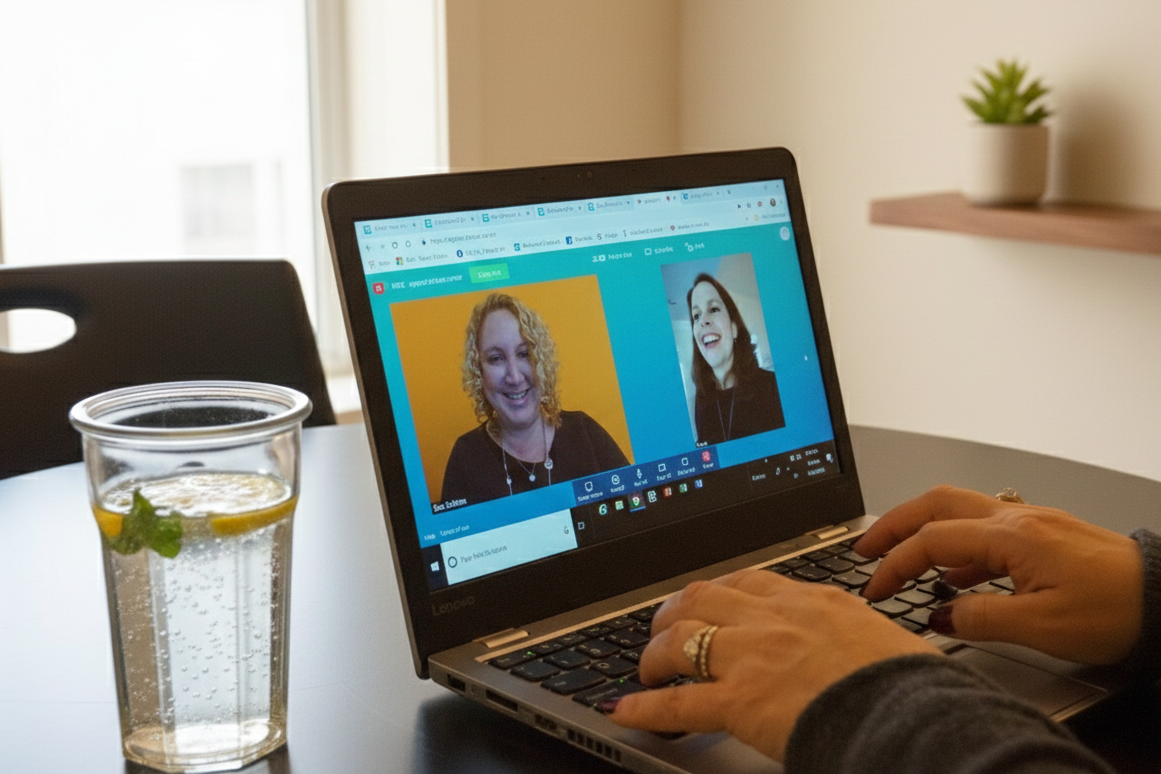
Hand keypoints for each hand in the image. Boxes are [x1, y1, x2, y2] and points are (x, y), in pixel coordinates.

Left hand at [604, 569, 939, 760]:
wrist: (911, 715)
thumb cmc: (913, 687)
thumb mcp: (886, 642)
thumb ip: (859, 637)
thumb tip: (862, 651)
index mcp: (815, 602)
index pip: (752, 582)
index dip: (721, 593)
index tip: (711, 601)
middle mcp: (776, 618)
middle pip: (705, 597)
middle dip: (675, 611)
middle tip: (663, 627)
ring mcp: (752, 656)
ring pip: (681, 638)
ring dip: (654, 652)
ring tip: (646, 667)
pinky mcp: (740, 699)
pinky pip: (677, 702)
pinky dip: (643, 707)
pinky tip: (624, 711)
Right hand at [855, 485, 1142, 664]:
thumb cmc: (1117, 609)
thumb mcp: (1041, 627)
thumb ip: (980, 619)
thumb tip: (941, 616)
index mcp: (1009, 536)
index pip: (931, 542)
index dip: (894, 564)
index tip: (875, 588)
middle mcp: (1015, 519)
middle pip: (935, 504)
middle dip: (893, 524)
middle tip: (864, 548)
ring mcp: (1029, 522)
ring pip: (957, 508)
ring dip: (921, 528)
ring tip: (898, 556)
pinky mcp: (1043, 534)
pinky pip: (983, 528)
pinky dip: (955, 545)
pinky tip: (955, 576)